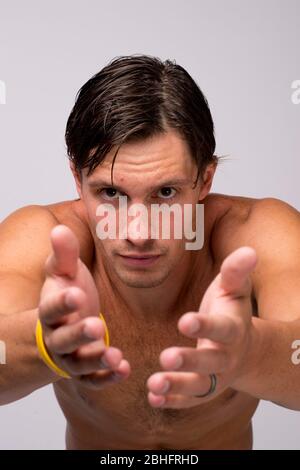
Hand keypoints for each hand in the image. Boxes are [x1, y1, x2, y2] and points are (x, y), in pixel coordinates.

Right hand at [38, 224, 130, 388]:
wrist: (62, 323)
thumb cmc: (66, 292)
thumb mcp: (63, 273)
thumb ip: (64, 254)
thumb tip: (59, 229)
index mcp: (49, 311)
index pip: (51, 309)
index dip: (63, 302)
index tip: (77, 293)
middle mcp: (56, 337)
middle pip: (63, 339)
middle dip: (79, 333)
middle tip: (97, 325)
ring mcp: (69, 356)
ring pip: (78, 363)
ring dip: (96, 361)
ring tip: (115, 355)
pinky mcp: (84, 371)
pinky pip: (93, 380)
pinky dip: (107, 377)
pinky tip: (125, 369)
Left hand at [147, 246, 256, 407]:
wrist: (245, 349)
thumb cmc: (231, 312)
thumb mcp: (234, 290)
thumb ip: (236, 272)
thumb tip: (250, 250)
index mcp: (233, 329)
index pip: (220, 328)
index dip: (204, 326)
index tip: (184, 321)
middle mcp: (226, 357)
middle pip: (210, 362)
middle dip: (189, 361)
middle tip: (165, 357)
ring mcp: (215, 377)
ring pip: (198, 386)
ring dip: (177, 386)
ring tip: (153, 384)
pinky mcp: (204, 389)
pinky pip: (190, 400)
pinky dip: (173, 401)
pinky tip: (152, 398)